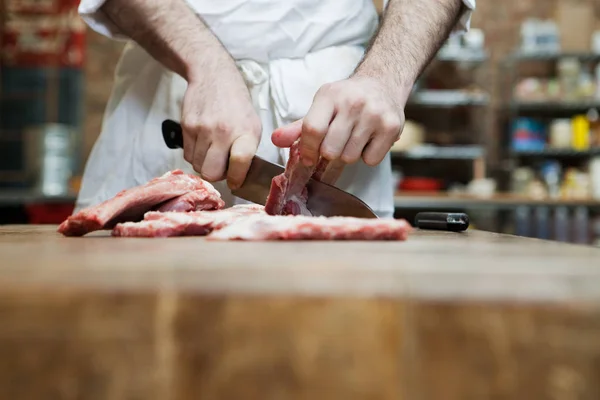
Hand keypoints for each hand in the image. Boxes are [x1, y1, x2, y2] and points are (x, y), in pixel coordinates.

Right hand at [181, 75, 260, 188]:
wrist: (213, 76)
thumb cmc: (236, 104)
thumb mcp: (252, 125)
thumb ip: (248, 151)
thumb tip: (239, 177)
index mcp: (246, 131)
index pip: (239, 162)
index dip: (236, 178)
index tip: (235, 181)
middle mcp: (223, 131)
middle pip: (211, 172)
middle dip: (216, 175)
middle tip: (221, 167)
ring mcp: (202, 128)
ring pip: (198, 166)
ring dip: (205, 164)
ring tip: (212, 152)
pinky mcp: (187, 126)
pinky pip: (188, 155)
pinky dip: (195, 155)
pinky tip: (203, 143)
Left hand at [272, 76, 404, 166]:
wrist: (383, 83)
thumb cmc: (347, 99)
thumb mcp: (321, 106)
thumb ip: (298, 127)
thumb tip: (275, 140)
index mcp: (330, 95)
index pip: (312, 130)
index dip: (307, 150)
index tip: (309, 158)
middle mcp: (353, 103)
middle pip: (330, 150)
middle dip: (330, 154)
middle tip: (336, 143)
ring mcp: (374, 114)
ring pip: (350, 157)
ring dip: (349, 155)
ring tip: (354, 138)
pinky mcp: (391, 127)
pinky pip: (371, 160)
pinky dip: (368, 156)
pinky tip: (369, 139)